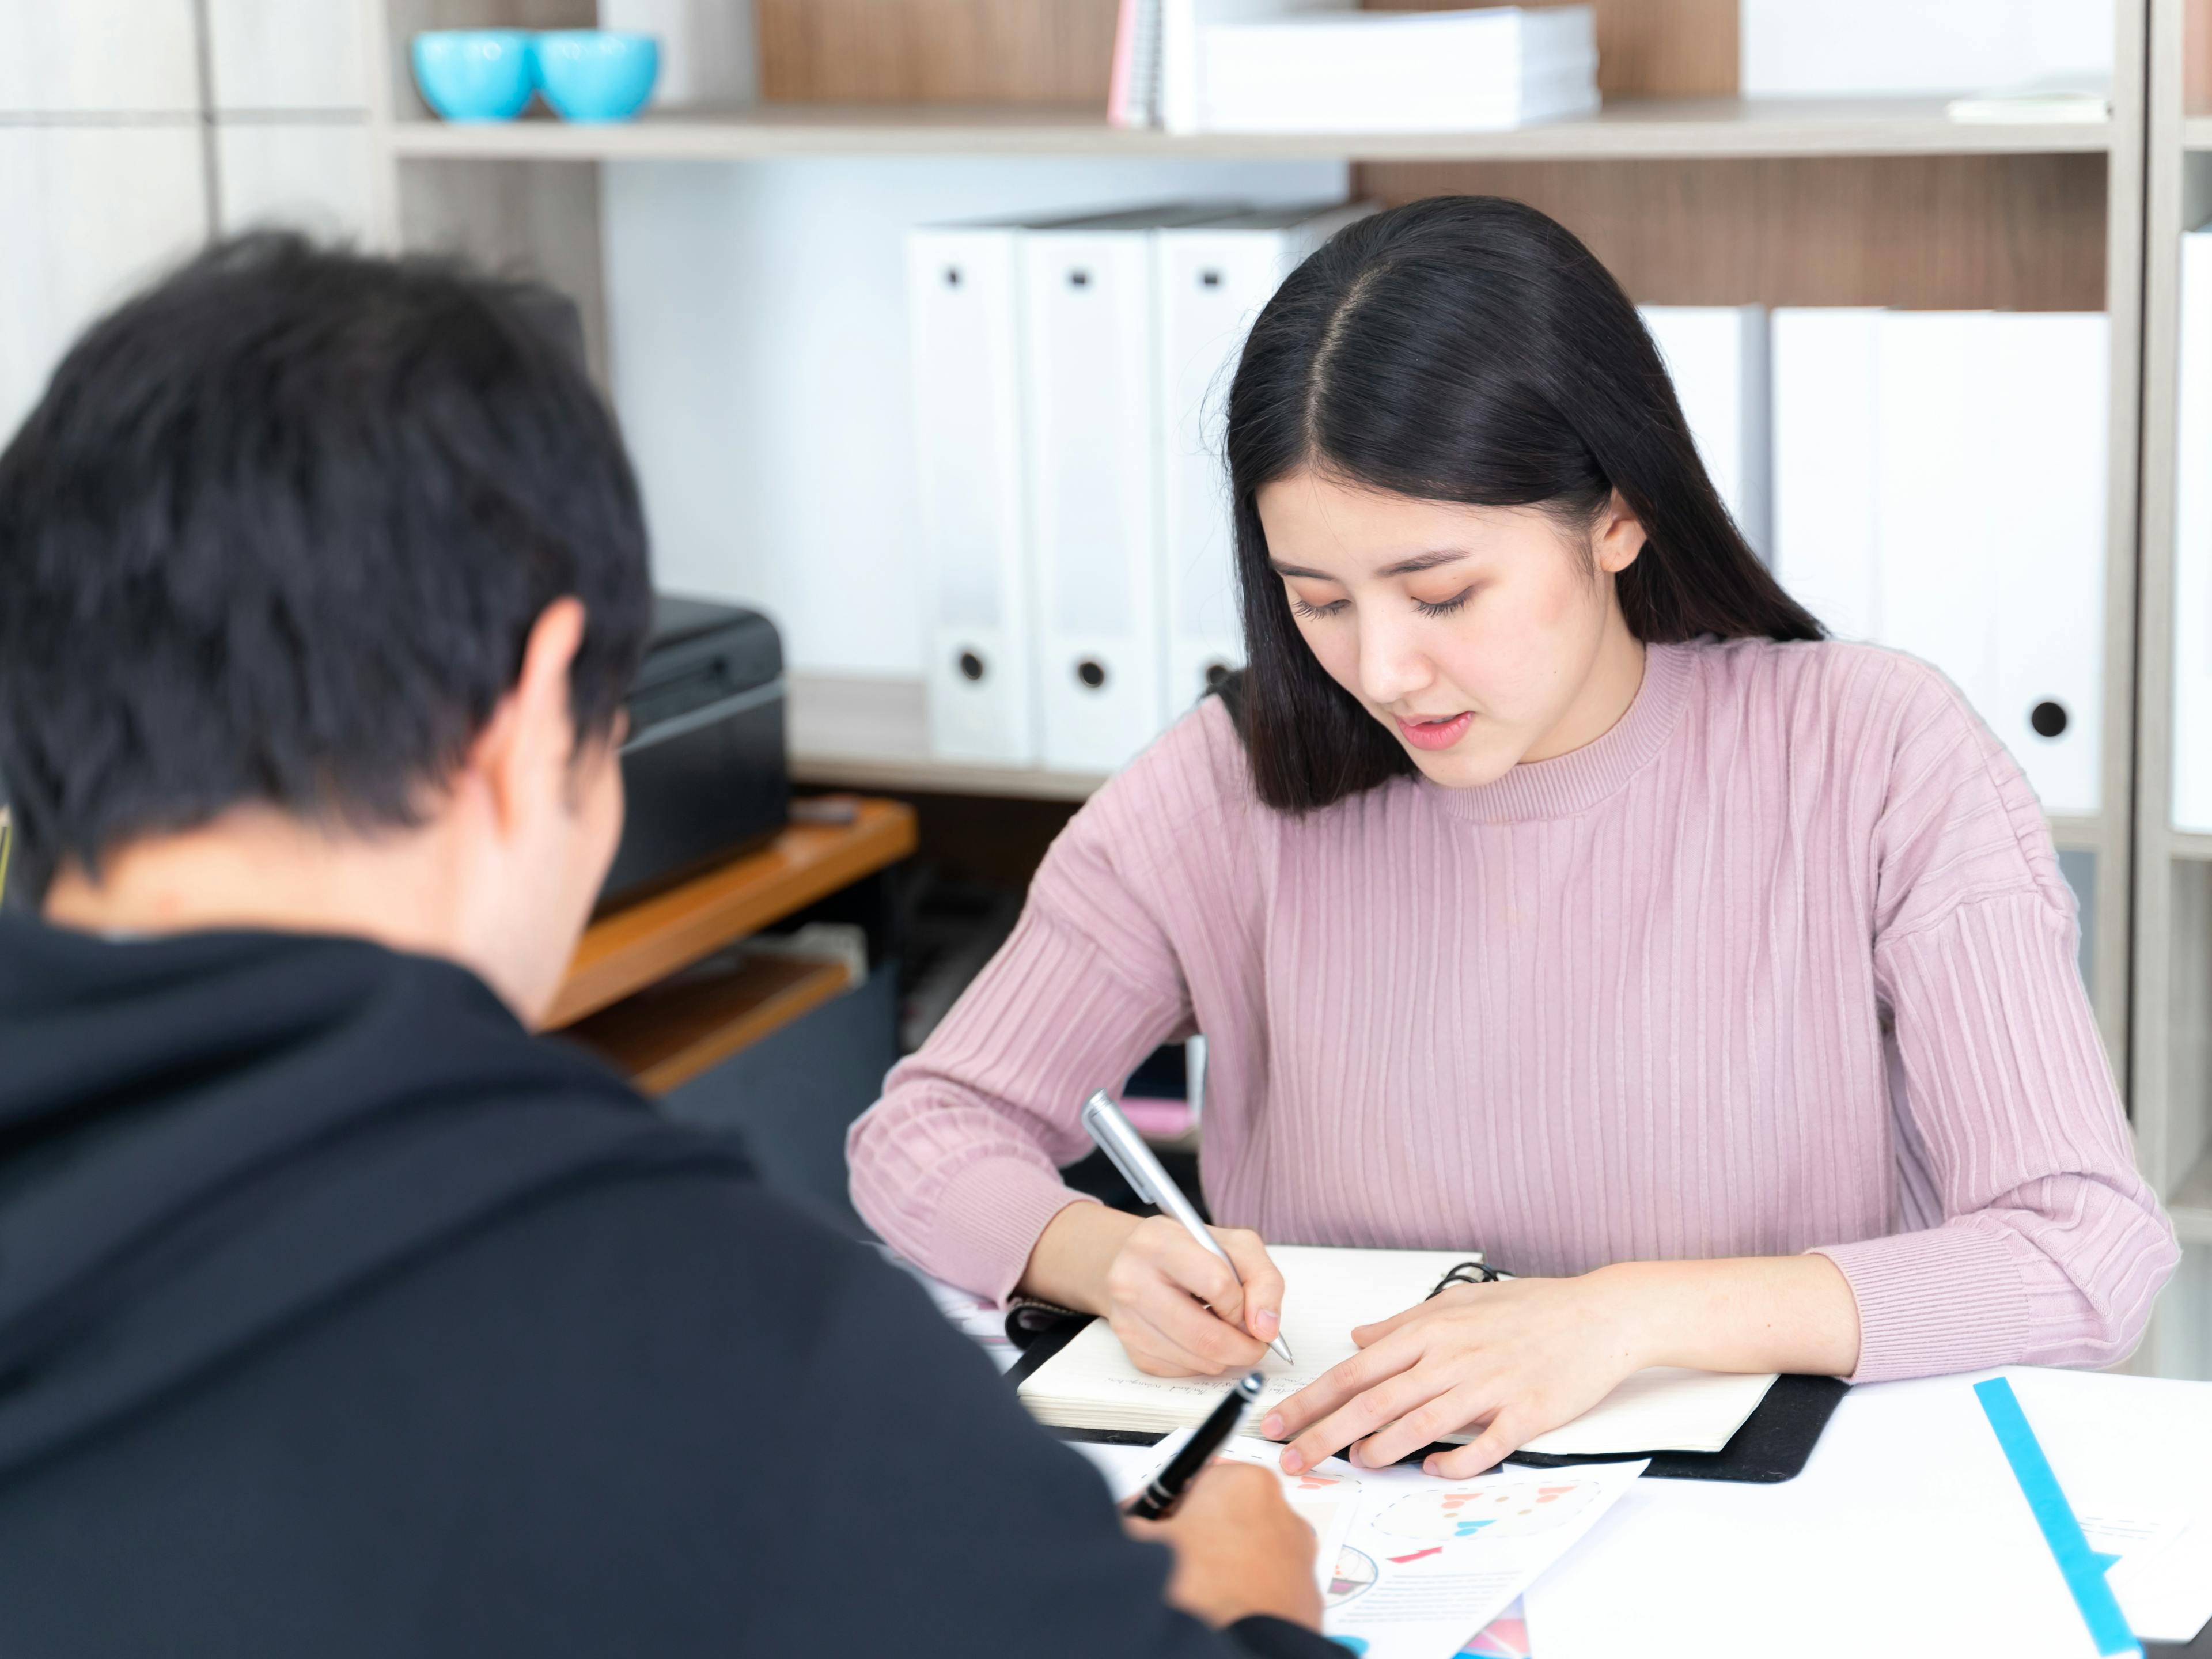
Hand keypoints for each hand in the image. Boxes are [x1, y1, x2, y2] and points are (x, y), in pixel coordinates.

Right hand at [1023, 1204, 1285, 1376]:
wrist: (1141, 1260)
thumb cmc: (1192, 1251)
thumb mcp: (1236, 1246)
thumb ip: (1263, 1280)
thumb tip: (1266, 1329)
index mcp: (1159, 1242)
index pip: (1217, 1284)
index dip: (1242, 1305)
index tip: (1247, 1308)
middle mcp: (1131, 1279)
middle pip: (1204, 1336)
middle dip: (1243, 1347)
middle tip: (1256, 1343)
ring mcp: (1126, 1318)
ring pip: (1196, 1360)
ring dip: (1225, 1356)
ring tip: (1224, 1331)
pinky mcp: (1129, 1347)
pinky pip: (1181, 1371)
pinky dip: (1202, 1363)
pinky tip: (1198, 1338)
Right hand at [1123, 1462, 1321, 1630]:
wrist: (1245, 1646)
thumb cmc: (1206, 1591)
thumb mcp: (1147, 1543)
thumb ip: (1132, 1521)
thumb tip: (1122, 1521)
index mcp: (1243, 1482)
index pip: (1192, 1480)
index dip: (1163, 1506)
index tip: (1149, 1523)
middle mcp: (1280, 1509)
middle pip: (1222, 1512)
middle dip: (1193, 1532)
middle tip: (1167, 1556)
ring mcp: (1298, 1551)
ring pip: (1245, 1546)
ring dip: (1219, 1561)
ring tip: (1194, 1588)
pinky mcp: (1305, 1588)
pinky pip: (1265, 1579)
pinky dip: (1244, 1588)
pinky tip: (1220, 1605)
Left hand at [1263, 1272, 1646, 1479]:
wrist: (1599, 1316)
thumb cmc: (1532, 1309)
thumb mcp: (1458, 1303)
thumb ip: (1403, 1324)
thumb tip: (1360, 1337)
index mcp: (1431, 1331)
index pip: (1356, 1370)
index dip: (1312, 1398)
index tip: (1279, 1420)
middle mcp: (1452, 1358)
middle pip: (1374, 1400)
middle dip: (1325, 1432)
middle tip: (1292, 1456)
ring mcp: (1488, 1386)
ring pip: (1420, 1422)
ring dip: (1380, 1446)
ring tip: (1351, 1463)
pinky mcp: (1524, 1413)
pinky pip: (1482, 1445)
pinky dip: (1453, 1460)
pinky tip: (1430, 1470)